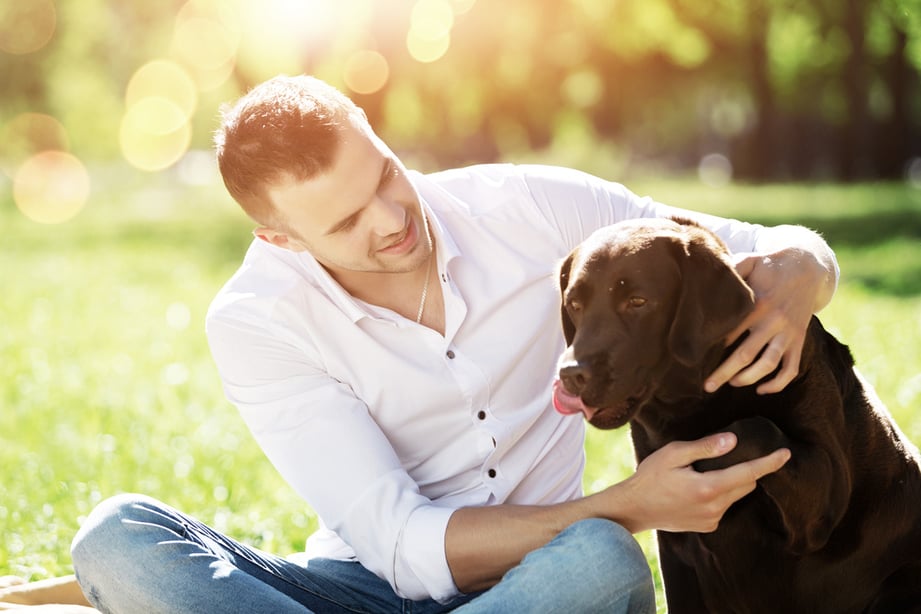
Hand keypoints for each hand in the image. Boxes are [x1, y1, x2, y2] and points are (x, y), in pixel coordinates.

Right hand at [617, 432, 790, 533]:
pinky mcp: (707, 526)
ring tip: (702, 474)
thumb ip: (704, 447)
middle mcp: (715, 507)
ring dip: (730, 482)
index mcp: (708, 487)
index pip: (748, 473)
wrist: (633, 509)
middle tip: (723, 456)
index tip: (786, 453)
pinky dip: (719, 494)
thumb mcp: (673, 454)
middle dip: (744, 469)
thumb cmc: (650, 477)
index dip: (769, 463)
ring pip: (735, 495)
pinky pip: (724, 506)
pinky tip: (695, 490)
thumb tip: (732, 440)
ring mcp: (712, 520)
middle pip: (746, 485)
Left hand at [705, 246, 830, 393]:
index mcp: (757, 304)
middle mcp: (773, 321)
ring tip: (731, 384)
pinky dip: (778, 384)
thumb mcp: (750, 261)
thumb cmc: (769, 265)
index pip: (730, 332)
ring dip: (748, 378)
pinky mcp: (799, 341)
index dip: (712, 347)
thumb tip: (703, 276)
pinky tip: (761, 390)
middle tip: (707, 386)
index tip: (695, 358)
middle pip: (746, 354)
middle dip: (724, 373)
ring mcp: (788, 333)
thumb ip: (730, 269)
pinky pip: (791, 369)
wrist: (807, 267)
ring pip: (768, 364)